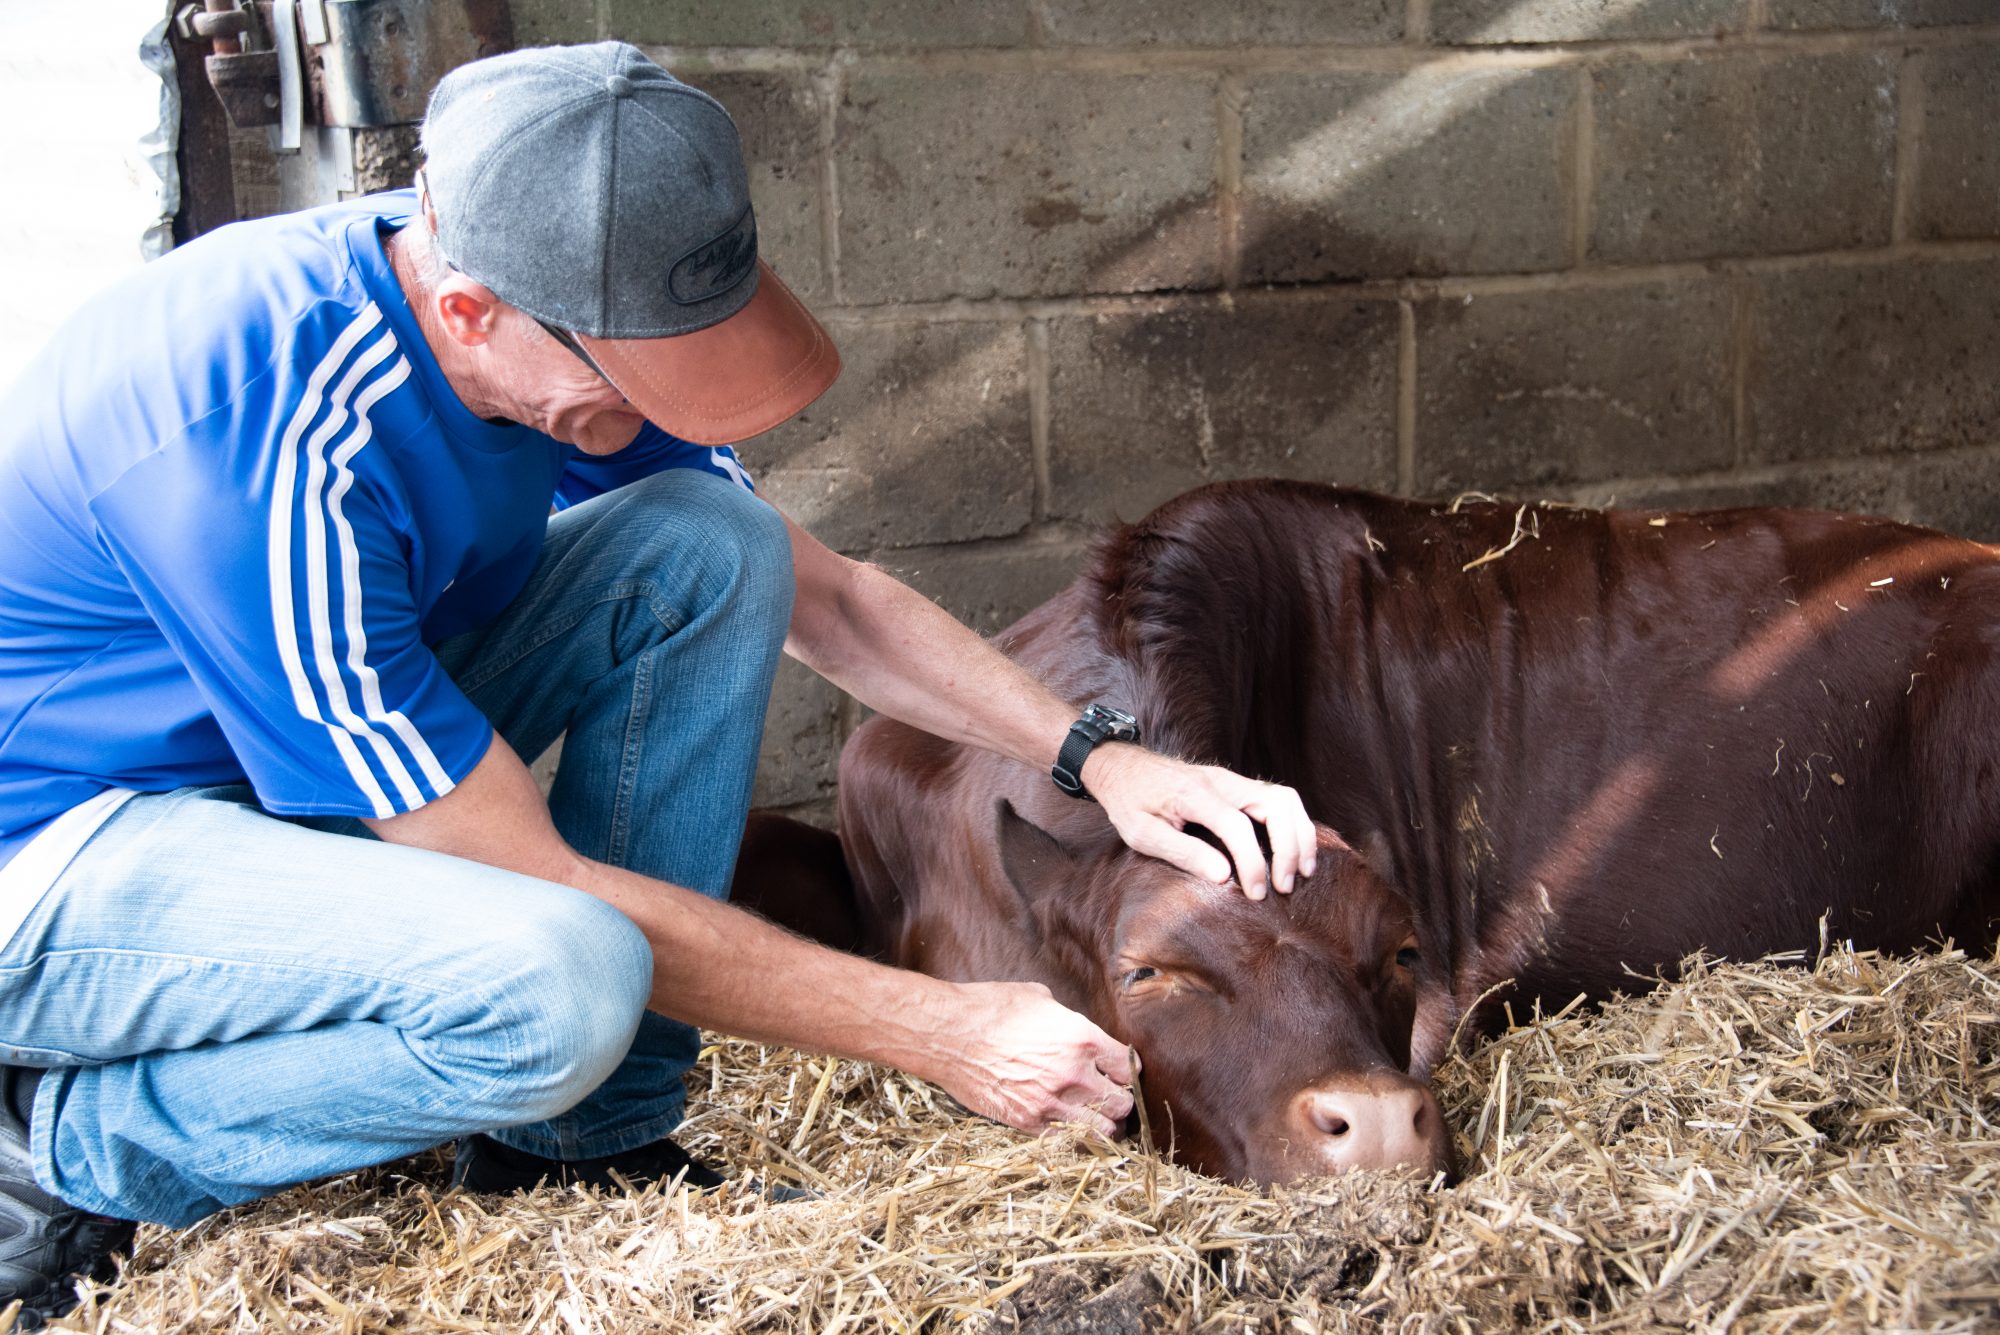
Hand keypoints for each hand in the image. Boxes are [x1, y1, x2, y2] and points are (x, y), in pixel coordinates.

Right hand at [928, 980, 1133, 1136]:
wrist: (949, 1034)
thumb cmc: (990, 1008)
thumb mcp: (1038, 999)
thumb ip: (1067, 1019)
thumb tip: (1074, 1029)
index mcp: (1082, 1038)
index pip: (1129, 1067)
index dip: (1127, 1071)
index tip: (1120, 1073)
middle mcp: (1073, 1073)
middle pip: (1122, 1104)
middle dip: (1119, 1102)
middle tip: (1110, 1098)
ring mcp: (1051, 1102)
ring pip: (1101, 1130)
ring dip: (1101, 1124)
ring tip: (1094, 1118)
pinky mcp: (1027, 1121)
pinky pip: (1066, 1140)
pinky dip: (1072, 1137)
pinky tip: (1068, 1126)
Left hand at [1079, 743, 1324, 898]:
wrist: (1122, 767)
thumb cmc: (1129, 802)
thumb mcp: (1142, 833)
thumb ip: (1183, 852)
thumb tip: (1223, 876)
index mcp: (1194, 793)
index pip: (1237, 826)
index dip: (1252, 861)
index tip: (1258, 893)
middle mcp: (1221, 781)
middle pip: (1275, 805)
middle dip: (1289, 847)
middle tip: (1284, 886)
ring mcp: (1232, 780)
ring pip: (1285, 799)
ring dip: (1300, 834)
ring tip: (1303, 870)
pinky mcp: (1238, 785)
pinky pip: (1278, 800)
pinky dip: (1294, 824)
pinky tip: (1295, 850)